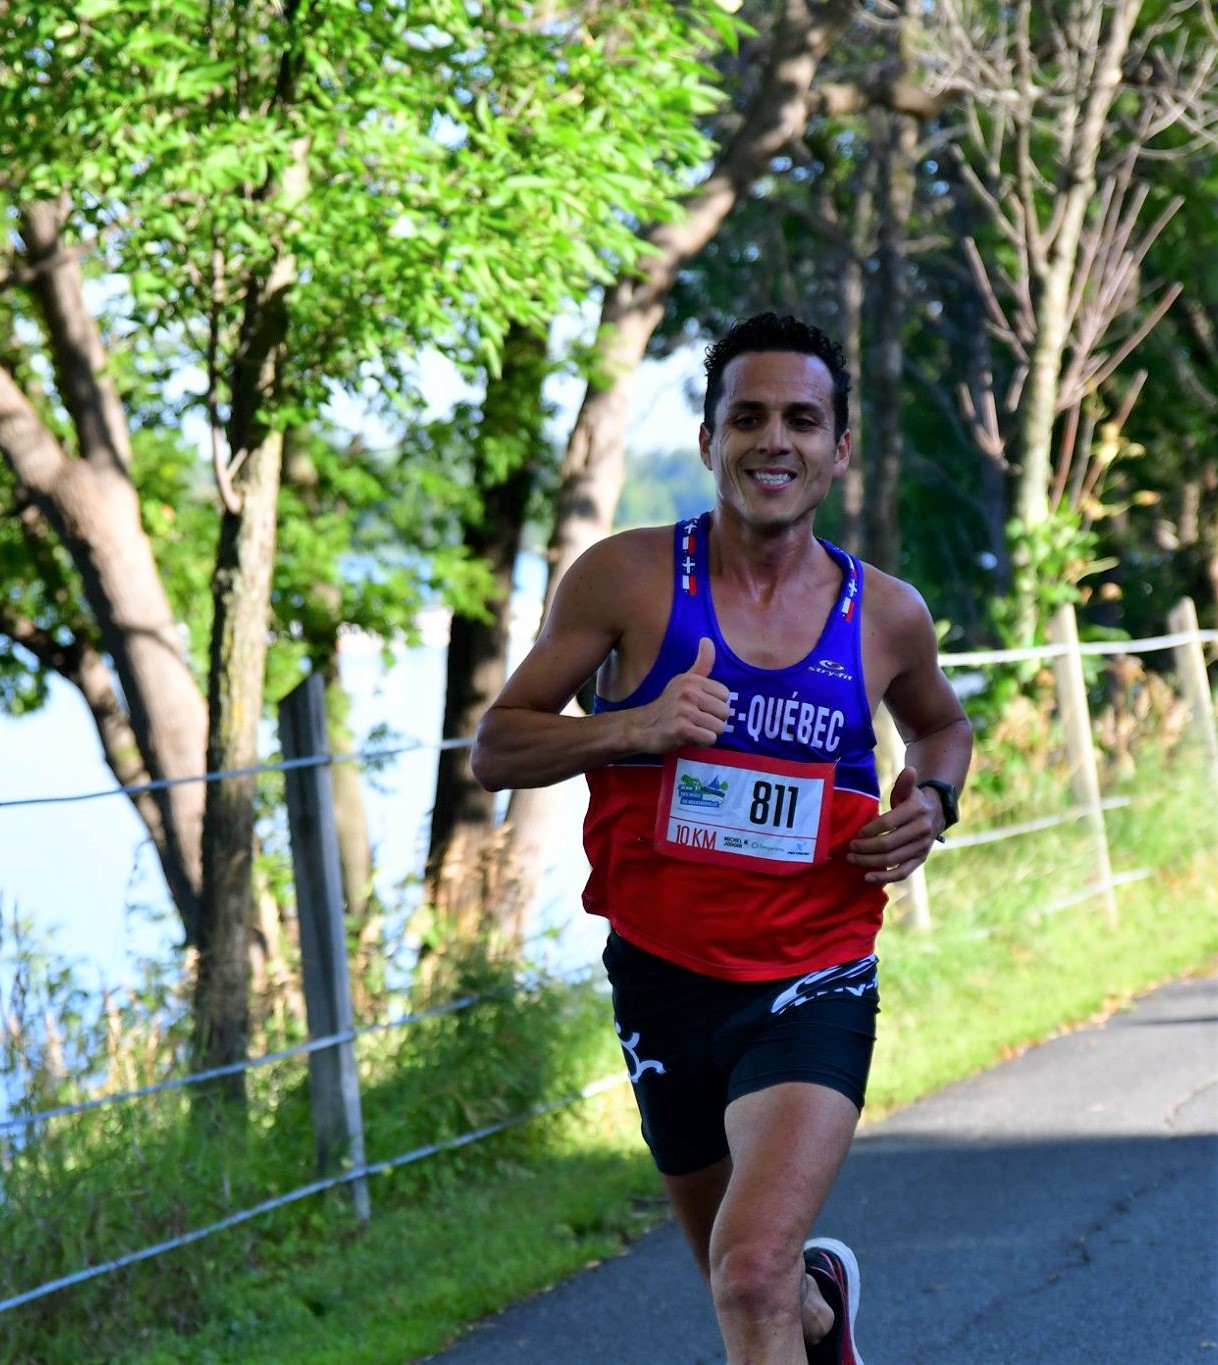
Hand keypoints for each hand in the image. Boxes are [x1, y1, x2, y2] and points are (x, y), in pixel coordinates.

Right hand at [637, 637, 730, 752]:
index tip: (699, 707)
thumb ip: (701, 663)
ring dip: (707, 732)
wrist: (641, 726)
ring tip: (692, 729)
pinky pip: (709, 738)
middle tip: (696, 721)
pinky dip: (701, 742)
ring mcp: (685, 711)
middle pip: (725, 712)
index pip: (726, 695)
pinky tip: (689, 737)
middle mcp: (689, 693)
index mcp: (692, 680)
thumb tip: (707, 639)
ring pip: (719, 727)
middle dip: (714, 721)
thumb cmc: (667, 704)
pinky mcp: (681, 730)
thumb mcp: (683, 680)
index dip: (715, 705)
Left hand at [847, 766, 940, 884]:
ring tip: (852, 860)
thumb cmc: (913, 801)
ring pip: (892, 860)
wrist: (936, 814)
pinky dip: (885, 877)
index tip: (856, 834)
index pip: (888, 824)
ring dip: (869, 862)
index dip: (870, 831)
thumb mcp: (909, 790)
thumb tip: (909, 769)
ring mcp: (922, 847)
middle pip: (888, 844)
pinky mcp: (920, 859)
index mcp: (916, 811)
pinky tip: (868, 877)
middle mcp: (921, 831)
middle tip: (850, 848)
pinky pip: (903, 872)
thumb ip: (905, 782)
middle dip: (865, 848)